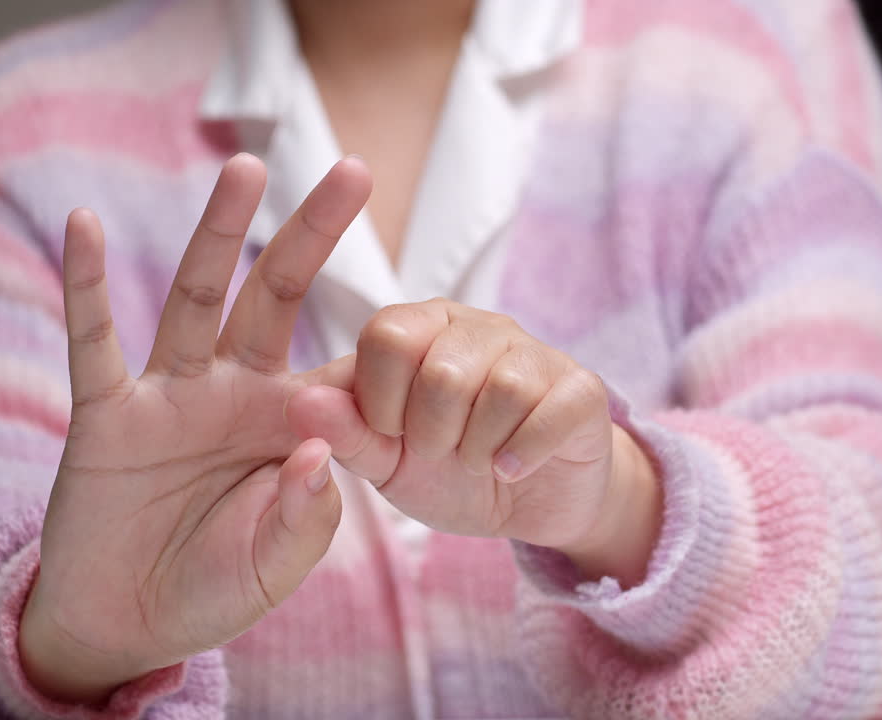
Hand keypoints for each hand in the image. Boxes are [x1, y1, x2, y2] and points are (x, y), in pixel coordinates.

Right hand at [19, 154, 370, 703]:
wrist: (129, 623)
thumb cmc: (216, 587)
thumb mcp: (277, 563)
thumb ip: (305, 514)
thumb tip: (318, 450)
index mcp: (289, 423)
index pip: (340, 364)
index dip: (380, 335)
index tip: (429, 294)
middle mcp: (234, 391)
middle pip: (276, 295)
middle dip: (314, 234)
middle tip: (356, 169)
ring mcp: (171, 394)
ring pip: (199, 296)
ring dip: (220, 230)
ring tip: (247, 167)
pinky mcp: (109, 414)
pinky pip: (96, 342)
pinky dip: (88, 286)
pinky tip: (86, 225)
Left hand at [285, 299, 661, 584]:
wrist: (529, 504)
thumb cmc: (449, 470)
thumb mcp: (386, 462)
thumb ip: (345, 432)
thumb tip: (298, 402)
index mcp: (422, 326)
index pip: (387, 336)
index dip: (381, 401)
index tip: (392, 434)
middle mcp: (480, 325)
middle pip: (443, 369)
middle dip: (433, 434)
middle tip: (442, 453)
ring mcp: (536, 352)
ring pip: (501, 389)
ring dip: (479, 448)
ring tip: (479, 460)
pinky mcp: (583, 388)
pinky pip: (547, 412)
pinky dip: (521, 454)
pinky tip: (512, 468)